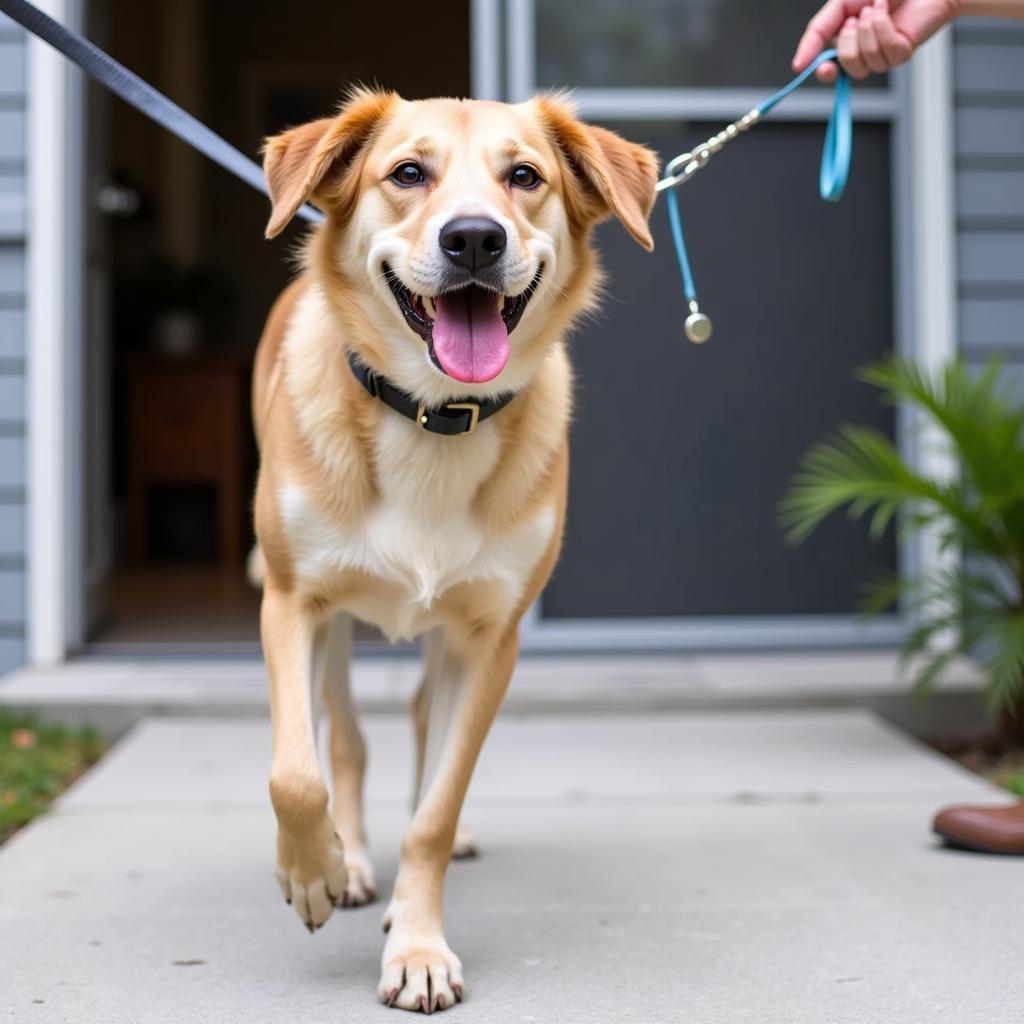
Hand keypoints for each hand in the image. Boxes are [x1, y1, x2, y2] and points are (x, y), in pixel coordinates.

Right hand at [792, 0, 959, 80]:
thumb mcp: (838, 5)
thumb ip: (816, 33)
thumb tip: (799, 64)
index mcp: (843, 43)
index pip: (829, 71)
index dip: (825, 72)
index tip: (824, 67)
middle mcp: (862, 53)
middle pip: (846, 65)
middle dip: (849, 39)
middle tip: (858, 17)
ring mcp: (881, 57)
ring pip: (865, 60)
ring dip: (868, 28)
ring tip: (876, 8)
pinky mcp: (901, 54)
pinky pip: (885, 50)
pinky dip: (883, 26)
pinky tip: (886, 12)